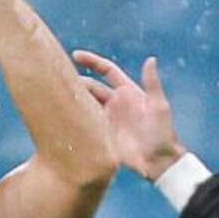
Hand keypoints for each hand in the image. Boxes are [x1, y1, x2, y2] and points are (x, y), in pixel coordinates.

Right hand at [71, 49, 185, 181]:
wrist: (158, 161)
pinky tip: (61, 117)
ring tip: (55, 95)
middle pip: (91, 87)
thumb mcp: (159, 106)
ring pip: (86, 104)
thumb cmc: (163, 132)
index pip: (106, 71)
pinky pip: (85, 124)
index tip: (75, 55)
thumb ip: (152, 83)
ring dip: (73, 99)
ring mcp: (107, 118)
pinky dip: (75, 119)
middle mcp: (115, 102)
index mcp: (128, 91)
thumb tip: (151, 59)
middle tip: (58, 80)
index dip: (92, 62)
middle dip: (77, 81)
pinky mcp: (102, 134)